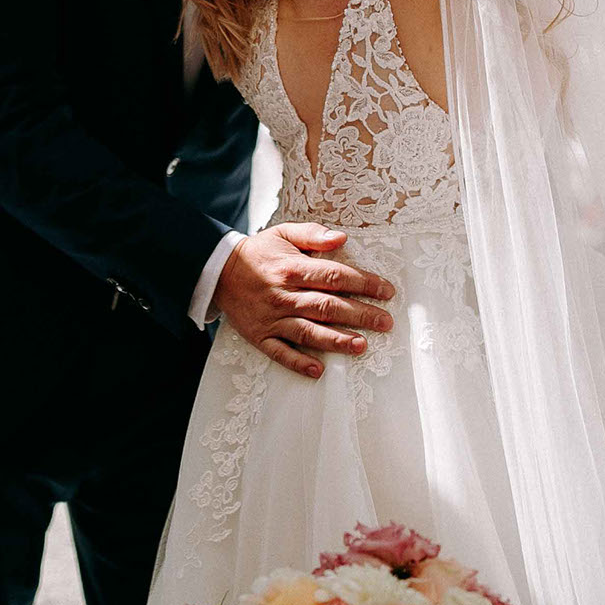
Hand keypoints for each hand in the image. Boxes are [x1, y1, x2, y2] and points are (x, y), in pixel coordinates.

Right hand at [212, 223, 395, 378]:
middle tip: (385, 322)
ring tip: (361, 346)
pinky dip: (298, 363)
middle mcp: (283, 294)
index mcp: (291, 267)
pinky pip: (280, 353)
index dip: (363, 283)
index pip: (334, 276)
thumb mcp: (283, 233)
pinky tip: (318, 371)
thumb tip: (342, 238)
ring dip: (335, 340)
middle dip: (360, 315)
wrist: (218, 271)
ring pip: (307, 332)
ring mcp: (271, 318)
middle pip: (327, 306)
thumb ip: (313, 234)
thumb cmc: (259, 252)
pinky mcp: (259, 336)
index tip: (386, 291)